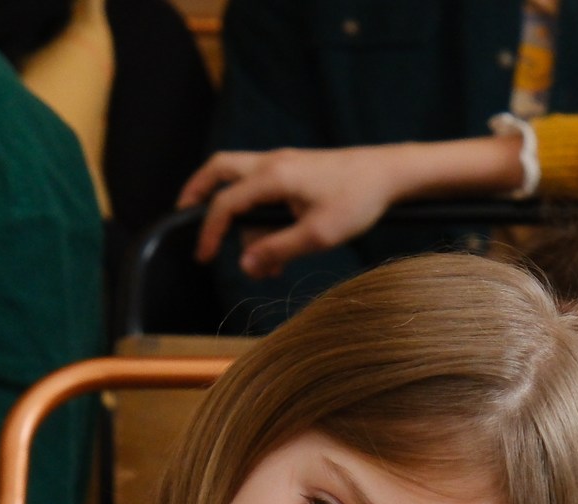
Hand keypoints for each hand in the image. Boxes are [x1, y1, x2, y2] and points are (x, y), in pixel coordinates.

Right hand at [178, 147, 405, 278]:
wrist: (389, 174)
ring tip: (263, 264)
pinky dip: (263, 217)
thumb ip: (279, 249)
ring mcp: (283, 163)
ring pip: (243, 184)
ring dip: (244, 222)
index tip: (203, 256)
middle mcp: (272, 163)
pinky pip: (266, 191)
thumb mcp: (319, 234)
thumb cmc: (358, 200)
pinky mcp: (296, 170)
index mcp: (272, 176)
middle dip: (199, 194)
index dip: (210, 232)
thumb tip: (247, 265)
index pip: (225, 202)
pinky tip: (280, 250)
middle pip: (219, 171)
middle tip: (188, 217)